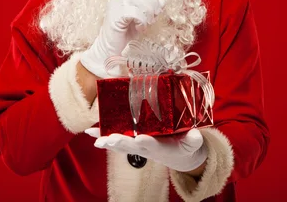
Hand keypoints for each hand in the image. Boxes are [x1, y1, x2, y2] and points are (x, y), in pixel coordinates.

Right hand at [80, 0, 164, 77]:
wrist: (110, 50)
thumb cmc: (125, 34)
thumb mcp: (140, 20)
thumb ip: (150, 9)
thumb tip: (163, 1)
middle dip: (153, 7)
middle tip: (148, 19)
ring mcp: (116, 5)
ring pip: (143, 2)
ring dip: (148, 16)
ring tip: (142, 24)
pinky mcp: (116, 16)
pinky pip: (137, 12)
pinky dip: (142, 21)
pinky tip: (138, 27)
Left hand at [84, 128, 207, 172]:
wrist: (179, 155)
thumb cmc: (185, 147)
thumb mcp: (193, 144)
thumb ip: (193, 140)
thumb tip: (196, 135)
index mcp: (161, 147)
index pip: (153, 145)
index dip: (146, 143)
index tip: (141, 139)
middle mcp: (146, 146)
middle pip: (131, 146)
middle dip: (120, 142)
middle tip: (109, 140)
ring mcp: (138, 144)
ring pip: (120, 143)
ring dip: (107, 141)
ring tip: (95, 138)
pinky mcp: (133, 140)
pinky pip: (116, 138)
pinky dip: (103, 135)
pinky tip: (90, 132)